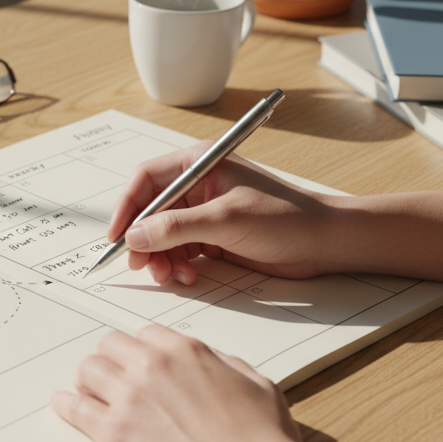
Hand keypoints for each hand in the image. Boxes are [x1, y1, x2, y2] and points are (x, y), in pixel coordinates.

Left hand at [50, 325, 303, 441]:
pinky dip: (66, 404)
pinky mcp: (114, 433)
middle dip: (111, 361)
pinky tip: (62, 404)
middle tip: (110, 379)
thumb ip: (227, 366)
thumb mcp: (256, 384)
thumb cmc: (264, 440)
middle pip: (109, 346)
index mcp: (186, 350)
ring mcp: (129, 397)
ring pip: (87, 370)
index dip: (141, 351)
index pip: (145, 335)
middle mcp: (152, 365)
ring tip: (89, 395)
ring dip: (88, 381)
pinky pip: (75, 408)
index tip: (137, 364)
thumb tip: (213, 363)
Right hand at [107, 147, 337, 284]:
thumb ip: (177, 228)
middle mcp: (199, 185)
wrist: (324, 242)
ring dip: (162, 258)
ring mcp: (205, 212)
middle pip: (151, 211)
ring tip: (172, 277)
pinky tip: (189, 277)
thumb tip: (136, 236)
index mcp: (201, 164)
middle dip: (144, 240)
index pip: (147, 180)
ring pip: (164, 236)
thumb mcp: (225, 220)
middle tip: (143, 266)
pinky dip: (179, 266)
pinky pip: (181, 251)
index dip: (128, 208)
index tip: (118, 237)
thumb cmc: (285, 217)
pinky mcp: (214, 237)